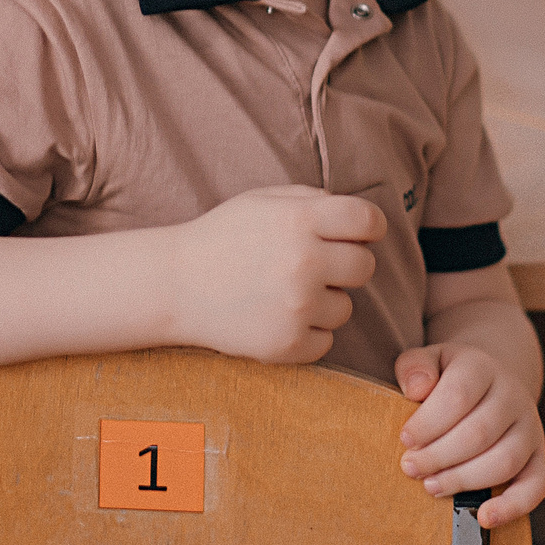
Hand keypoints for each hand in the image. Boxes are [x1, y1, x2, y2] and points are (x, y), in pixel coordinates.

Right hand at [166, 185, 383, 363]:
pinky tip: (278, 317)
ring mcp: (297, 306)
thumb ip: (312, 200)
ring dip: (324, 301)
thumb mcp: (263, 201)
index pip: (368, 220)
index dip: (369, 226)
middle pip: (365, 266)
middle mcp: (303, 262)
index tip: (359, 233)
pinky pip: (326, 341)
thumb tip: (359, 219)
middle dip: (346, 264)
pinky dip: (308, 332)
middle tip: (315, 265)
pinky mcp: (287, 343)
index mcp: (300, 220)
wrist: (175, 285)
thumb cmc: (223, 238)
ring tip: (285, 292)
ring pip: (346, 307)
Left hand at [394, 341, 544, 528]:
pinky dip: (513, 506)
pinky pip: (537, 485)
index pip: (459, 394)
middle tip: (411, 467)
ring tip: (432, 486)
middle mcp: (513, 396)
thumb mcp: (429, 361)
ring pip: (505, 461)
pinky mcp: (538, 457)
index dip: (429, 422)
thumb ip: (415, 368)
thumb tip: (416, 389)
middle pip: (479, 432)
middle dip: (439, 456)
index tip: (406, 439)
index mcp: (482, 367)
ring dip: (464, 480)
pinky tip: (485, 517)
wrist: (490, 383)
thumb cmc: (450, 378)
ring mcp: (530, 428)